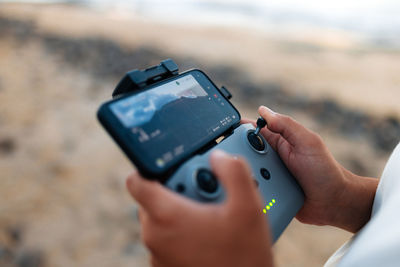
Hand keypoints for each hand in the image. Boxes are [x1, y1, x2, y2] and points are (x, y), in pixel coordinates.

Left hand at [126, 150, 273, 266]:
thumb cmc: (243, 257)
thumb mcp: (248, 207)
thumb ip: (234, 172)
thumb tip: (217, 156)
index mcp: (165, 215)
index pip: (137, 180)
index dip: (153, 168)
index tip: (176, 168)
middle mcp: (154, 235)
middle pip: (154, 196)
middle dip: (179, 188)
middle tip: (208, 193)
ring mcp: (157, 253)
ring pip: (162, 217)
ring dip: (183, 209)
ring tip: (213, 215)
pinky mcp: (165, 264)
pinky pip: (168, 236)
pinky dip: (183, 229)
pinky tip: (209, 233)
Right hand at [242, 106, 377, 232]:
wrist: (334, 204)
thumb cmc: (325, 171)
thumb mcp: (308, 142)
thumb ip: (287, 125)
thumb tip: (263, 110)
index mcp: (279, 141)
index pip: (253, 130)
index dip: (239, 129)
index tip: (225, 131)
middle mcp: (271, 157)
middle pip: (244, 151)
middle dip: (237, 153)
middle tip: (230, 156)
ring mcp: (268, 175)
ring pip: (245, 170)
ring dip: (242, 172)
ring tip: (237, 174)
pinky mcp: (268, 192)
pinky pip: (252, 188)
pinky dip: (247, 187)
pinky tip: (243, 190)